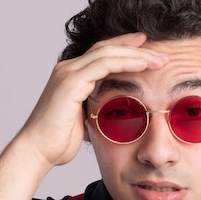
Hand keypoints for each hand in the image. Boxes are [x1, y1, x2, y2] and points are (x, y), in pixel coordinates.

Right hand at [19, 33, 168, 167]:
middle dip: (137, 48)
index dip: (126, 49)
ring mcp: (68, 73)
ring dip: (137, 54)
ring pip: (108, 53)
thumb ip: (96, 110)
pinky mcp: (71, 81)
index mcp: (71, 77)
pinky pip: (103, 65)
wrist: (38, 151)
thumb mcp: (84, 121)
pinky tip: (143, 64)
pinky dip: (126, 62)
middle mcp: (68, 69)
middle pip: (108, 48)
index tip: (149, 51)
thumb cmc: (58, 142)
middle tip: (162, 53)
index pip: (103, 55)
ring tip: (160, 59)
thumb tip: (112, 114)